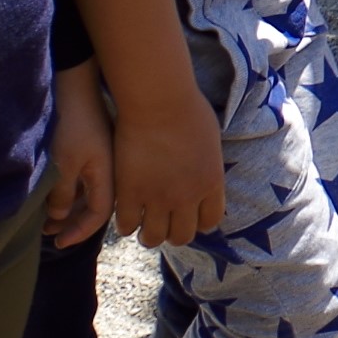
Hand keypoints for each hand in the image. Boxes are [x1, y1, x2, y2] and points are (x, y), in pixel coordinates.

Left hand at [44, 62, 113, 249]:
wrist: (75, 85)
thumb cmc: (71, 124)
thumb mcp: (63, 163)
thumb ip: (62, 194)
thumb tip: (58, 216)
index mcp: (109, 174)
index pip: (99, 215)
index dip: (79, 231)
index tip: (58, 242)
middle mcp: (109, 170)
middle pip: (94, 207)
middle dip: (71, 223)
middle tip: (48, 234)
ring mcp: (100, 159)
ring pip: (86, 194)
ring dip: (67, 209)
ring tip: (45, 221)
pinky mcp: (90, 150)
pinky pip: (82, 181)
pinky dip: (67, 193)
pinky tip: (51, 197)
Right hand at [109, 81, 225, 247]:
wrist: (158, 101)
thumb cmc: (186, 109)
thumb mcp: (210, 140)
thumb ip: (208, 164)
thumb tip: (205, 172)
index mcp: (211, 182)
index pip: (210, 221)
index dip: (198, 222)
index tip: (189, 216)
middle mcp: (188, 197)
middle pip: (182, 236)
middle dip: (173, 233)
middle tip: (164, 223)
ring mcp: (158, 198)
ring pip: (154, 237)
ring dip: (149, 235)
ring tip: (143, 226)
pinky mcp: (130, 194)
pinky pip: (126, 225)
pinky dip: (126, 225)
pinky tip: (125, 216)